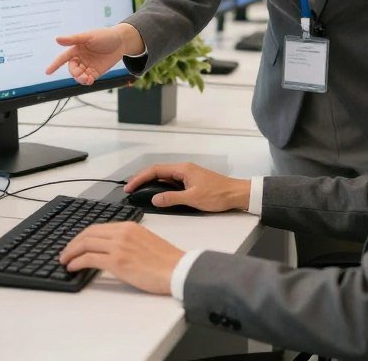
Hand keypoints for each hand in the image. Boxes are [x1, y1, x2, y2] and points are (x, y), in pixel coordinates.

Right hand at [45, 24, 142, 84]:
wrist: (121, 41)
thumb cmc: (104, 35)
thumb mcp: (89, 36)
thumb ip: (73, 39)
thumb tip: (57, 39)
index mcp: (77, 49)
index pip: (63, 58)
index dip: (55, 65)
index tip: (47, 72)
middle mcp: (81, 58)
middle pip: (72, 69)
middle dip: (74, 73)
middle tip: (80, 75)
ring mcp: (88, 65)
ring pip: (79, 76)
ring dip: (80, 79)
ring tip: (86, 79)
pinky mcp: (96, 71)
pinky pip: (88, 78)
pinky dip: (87, 81)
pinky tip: (90, 80)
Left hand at [59, 221, 182, 294]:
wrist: (177, 269)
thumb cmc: (166, 260)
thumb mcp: (145, 241)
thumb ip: (128, 240)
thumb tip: (112, 249)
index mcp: (129, 226)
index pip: (98, 227)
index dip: (83, 235)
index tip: (76, 243)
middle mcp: (122, 233)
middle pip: (88, 233)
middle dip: (73, 243)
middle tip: (65, 251)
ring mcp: (119, 246)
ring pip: (85, 244)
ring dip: (71, 252)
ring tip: (64, 260)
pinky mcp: (117, 261)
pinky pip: (89, 259)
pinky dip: (77, 261)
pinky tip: (72, 267)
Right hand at [125, 162, 250, 212]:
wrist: (237, 194)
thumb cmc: (219, 194)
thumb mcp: (193, 199)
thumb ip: (172, 198)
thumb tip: (154, 199)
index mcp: (183, 169)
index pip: (155, 170)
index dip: (140, 178)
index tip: (130, 186)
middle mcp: (184, 169)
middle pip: (157, 171)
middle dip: (142, 179)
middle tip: (130, 189)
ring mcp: (188, 175)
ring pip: (164, 177)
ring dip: (151, 183)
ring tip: (139, 191)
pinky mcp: (191, 182)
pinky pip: (172, 182)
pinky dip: (161, 187)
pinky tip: (157, 195)